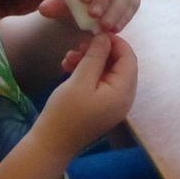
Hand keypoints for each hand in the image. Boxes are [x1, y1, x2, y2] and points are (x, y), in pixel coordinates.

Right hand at [35, 33, 136, 158]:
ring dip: (90, 61)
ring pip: (108, 73)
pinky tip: (68, 68)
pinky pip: (100, 84)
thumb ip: (95, 57)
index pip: (129, 58)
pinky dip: (87, 73)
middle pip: (119, 65)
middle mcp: (125, 98)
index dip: (115, 42)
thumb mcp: (80, 80)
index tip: (96, 32)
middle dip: (100, 52)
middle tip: (79, 45)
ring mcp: (114, 104)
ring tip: (69, 57)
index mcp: (124, 92)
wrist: (50, 145)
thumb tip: (106, 37)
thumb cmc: (65, 113)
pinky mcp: (102, 108)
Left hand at [37, 0, 138, 41]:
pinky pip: (133, 4)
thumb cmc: (70, 2)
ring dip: (115, 9)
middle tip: (93, 14)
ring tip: (104, 26)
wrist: (82, 13)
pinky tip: (115, 28)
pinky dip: (124, 17)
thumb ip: (55, 4)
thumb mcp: (60, 3)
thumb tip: (45, 9)